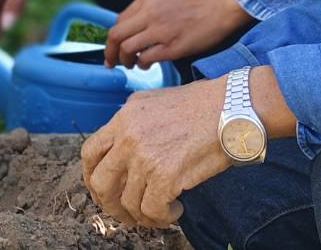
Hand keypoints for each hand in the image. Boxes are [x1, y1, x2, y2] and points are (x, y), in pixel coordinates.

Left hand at [81, 79, 230, 228]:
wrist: (230, 107)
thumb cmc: (199, 105)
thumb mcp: (153, 101)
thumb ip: (132, 121)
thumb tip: (122, 144)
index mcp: (123, 118)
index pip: (90, 152)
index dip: (91, 177)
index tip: (103, 190)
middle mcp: (127, 137)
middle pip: (100, 182)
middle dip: (110, 204)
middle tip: (126, 212)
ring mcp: (144, 157)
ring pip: (127, 202)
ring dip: (141, 216)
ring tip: (159, 212)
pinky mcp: (165, 175)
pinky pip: (152, 210)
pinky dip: (162, 218)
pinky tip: (175, 210)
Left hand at [105, 0, 250, 69]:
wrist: (223, 3)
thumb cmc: (198, 1)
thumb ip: (148, 10)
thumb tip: (134, 30)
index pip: (119, 21)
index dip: (113, 38)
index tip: (114, 47)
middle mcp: (149, 13)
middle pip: (116, 36)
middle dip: (110, 52)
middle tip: (112, 62)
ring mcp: (160, 30)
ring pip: (127, 49)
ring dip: (125, 60)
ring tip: (131, 65)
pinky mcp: (173, 47)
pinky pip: (146, 58)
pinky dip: (142, 64)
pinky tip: (146, 65)